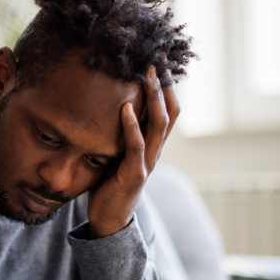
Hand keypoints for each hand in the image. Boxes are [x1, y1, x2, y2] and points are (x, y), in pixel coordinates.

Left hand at [86, 65, 179, 236]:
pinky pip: (137, 146)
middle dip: (164, 86)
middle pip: (170, 113)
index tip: (159, 62)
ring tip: (146, 74)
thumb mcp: (117, 154)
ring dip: (154, 98)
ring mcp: (147, 163)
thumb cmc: (110, 185)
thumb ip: (120, 135)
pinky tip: (125, 107)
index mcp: (153, 146)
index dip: (167, 88)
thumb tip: (108, 106)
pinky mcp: (134, 174)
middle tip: (155, 59)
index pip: (169, 112)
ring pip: (159, 125)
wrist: (109, 221)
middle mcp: (155, 152)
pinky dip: (132, 125)